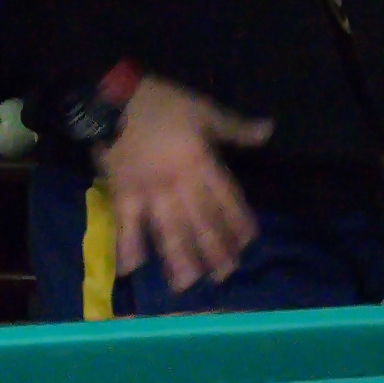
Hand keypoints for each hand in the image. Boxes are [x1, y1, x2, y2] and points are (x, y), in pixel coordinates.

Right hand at [93, 76, 271, 292]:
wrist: (114, 99)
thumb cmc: (162, 103)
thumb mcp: (204, 109)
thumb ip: (235, 127)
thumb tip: (269, 130)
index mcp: (201, 162)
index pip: (225, 198)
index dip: (238, 220)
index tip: (249, 241)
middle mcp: (179, 183)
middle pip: (200, 221)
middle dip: (214, 248)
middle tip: (225, 273)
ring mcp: (149, 193)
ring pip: (168, 229)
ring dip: (178, 257)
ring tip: (187, 283)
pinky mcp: (122, 195)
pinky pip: (125, 225)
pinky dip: (127, 246)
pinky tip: (132, 269)